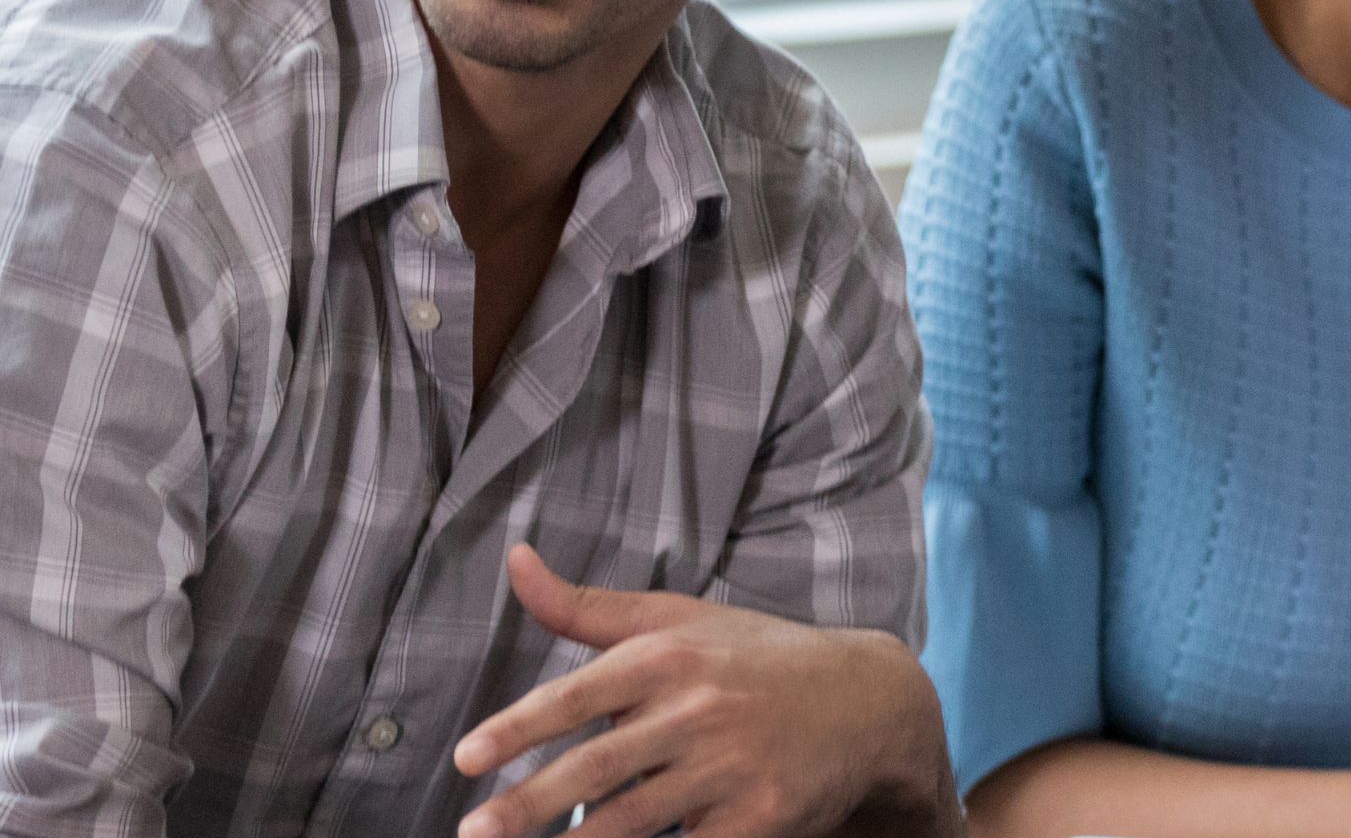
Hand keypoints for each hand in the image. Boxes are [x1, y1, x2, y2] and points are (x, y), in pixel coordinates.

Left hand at [453, 544, 953, 837]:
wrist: (867, 703)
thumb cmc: (754, 659)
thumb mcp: (679, 620)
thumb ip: (587, 607)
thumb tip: (516, 558)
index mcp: (672, 656)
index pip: (580, 695)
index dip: (520, 727)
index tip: (466, 758)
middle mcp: (701, 708)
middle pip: (599, 764)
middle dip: (529, 803)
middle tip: (473, 831)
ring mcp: (732, 766)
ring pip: (635, 819)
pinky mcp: (761, 817)